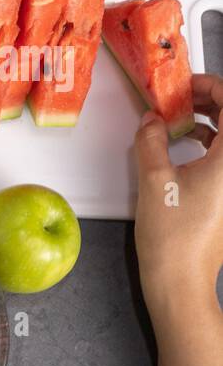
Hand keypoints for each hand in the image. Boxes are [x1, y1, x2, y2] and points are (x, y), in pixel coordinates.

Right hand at [134, 73, 222, 307]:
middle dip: (212, 102)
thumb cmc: (172, 236)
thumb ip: (152, 141)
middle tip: (180, 99)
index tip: (187, 85)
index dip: (212, 87)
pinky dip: (213, 143)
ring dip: (212, 122)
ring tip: (180, 120)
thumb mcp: (154, 180)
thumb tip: (152, 121)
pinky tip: (187, 146)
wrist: (181, 280)